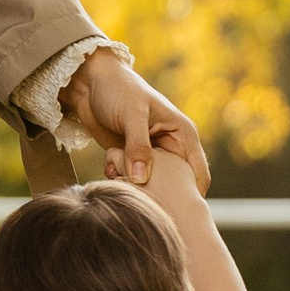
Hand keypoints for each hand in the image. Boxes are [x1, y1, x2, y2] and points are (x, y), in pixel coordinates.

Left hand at [65, 50, 207, 189]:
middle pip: (176, 185)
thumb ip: (138, 146)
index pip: (199, 174)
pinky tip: (109, 172)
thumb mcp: (132, 115)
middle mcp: (171, 148)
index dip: (191, 194)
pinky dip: (123, 181)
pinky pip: (132, 180)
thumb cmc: (118, 89)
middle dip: (160, 194)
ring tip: (119, 178)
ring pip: (152, 185)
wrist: (90, 82)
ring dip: (138, 189)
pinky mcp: (131, 159)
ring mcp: (151, 155)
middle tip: (140, 196)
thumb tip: (142, 179)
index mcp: (183, 136)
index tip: (173, 208)